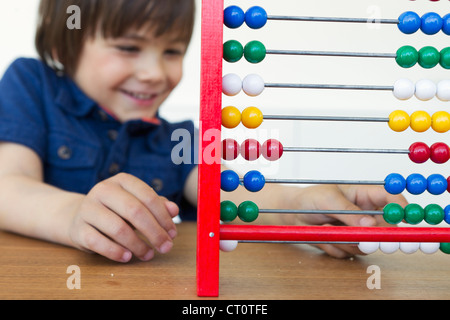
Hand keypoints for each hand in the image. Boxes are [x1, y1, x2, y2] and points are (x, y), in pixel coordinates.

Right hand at [68, 173, 178, 261]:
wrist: (79, 216)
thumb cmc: (117, 210)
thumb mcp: (137, 203)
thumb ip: (157, 205)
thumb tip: (174, 210)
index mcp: (122, 181)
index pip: (148, 197)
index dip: (163, 217)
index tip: (173, 234)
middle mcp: (103, 190)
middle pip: (135, 211)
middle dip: (154, 232)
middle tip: (166, 247)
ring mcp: (88, 208)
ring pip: (118, 228)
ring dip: (138, 245)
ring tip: (148, 254)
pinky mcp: (78, 228)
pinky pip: (98, 243)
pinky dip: (115, 252)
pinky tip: (127, 257)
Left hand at [288, 184, 408, 257]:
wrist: (291, 215)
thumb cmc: (310, 199)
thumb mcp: (328, 199)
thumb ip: (349, 212)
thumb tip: (370, 224)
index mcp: (365, 195)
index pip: (391, 199)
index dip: (402, 208)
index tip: (407, 218)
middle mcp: (366, 215)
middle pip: (389, 228)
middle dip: (385, 236)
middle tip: (378, 241)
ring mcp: (359, 232)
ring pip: (369, 244)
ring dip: (348, 239)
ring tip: (326, 226)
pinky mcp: (349, 245)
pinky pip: (350, 252)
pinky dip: (335, 246)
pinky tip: (322, 233)